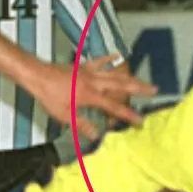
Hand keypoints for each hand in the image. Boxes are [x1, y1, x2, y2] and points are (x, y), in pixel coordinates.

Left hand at [29, 54, 154, 138]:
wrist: (38, 75)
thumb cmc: (48, 96)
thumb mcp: (64, 115)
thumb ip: (82, 125)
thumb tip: (97, 135)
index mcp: (91, 96)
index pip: (114, 108)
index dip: (128, 115)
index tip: (141, 121)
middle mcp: (94, 82)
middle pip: (122, 85)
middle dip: (139, 88)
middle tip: (154, 90)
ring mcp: (89, 72)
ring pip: (115, 73)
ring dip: (130, 76)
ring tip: (143, 79)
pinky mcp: (83, 66)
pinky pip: (100, 61)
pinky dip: (110, 58)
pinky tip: (119, 55)